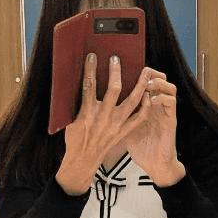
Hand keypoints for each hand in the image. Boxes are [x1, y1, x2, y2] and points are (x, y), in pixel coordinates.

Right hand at [55, 52, 167, 194]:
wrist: (83, 161)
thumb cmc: (75, 139)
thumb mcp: (70, 120)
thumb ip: (76, 102)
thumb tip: (77, 81)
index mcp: (86, 114)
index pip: (89, 86)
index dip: (91, 69)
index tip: (92, 56)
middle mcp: (103, 118)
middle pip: (113, 90)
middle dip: (116, 72)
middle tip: (116, 59)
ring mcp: (116, 125)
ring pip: (132, 101)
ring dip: (139, 85)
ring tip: (144, 71)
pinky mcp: (124, 132)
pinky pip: (139, 118)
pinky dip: (145, 106)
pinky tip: (148, 95)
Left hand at [121, 71, 185, 185]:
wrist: (156, 166)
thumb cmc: (140, 151)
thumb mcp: (124, 131)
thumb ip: (115, 119)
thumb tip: (94, 111)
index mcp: (146, 108)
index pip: (144, 86)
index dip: (139, 75)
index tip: (126, 68)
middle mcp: (157, 107)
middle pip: (157, 81)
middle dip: (149, 72)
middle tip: (140, 68)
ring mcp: (164, 112)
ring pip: (168, 87)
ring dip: (158, 82)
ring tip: (147, 82)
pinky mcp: (170, 120)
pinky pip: (170, 102)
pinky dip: (162, 97)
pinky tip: (152, 99)